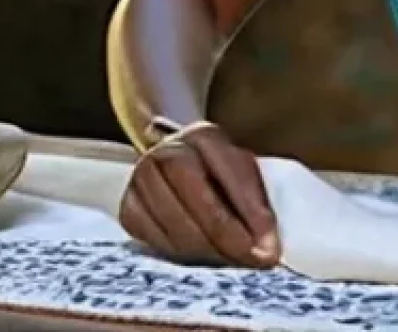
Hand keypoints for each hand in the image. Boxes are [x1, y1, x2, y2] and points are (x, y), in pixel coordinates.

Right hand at [119, 120, 279, 267]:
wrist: (178, 164)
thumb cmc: (219, 172)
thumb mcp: (243, 174)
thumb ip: (256, 205)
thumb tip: (267, 250)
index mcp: (204, 136)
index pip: (229, 172)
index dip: (251, 212)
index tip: (269, 246)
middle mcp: (168, 151)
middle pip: (197, 196)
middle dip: (226, 235)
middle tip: (248, 260)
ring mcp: (142, 178)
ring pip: (175, 224)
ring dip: (206, 251)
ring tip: (229, 262)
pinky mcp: (128, 208)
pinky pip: (155, 241)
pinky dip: (181, 255)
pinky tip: (200, 258)